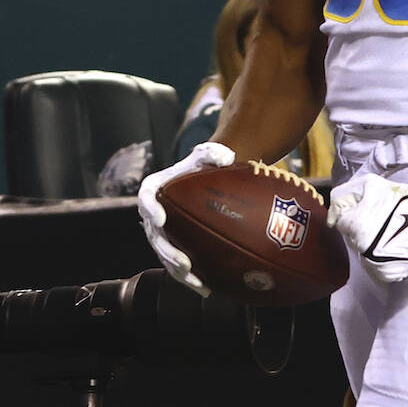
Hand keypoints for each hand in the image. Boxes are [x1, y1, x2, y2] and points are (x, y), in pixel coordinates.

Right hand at [137, 141, 234, 295]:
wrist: (207, 179)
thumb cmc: (205, 165)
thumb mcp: (209, 154)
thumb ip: (214, 153)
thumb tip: (226, 158)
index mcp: (155, 189)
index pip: (147, 198)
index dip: (151, 210)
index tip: (161, 219)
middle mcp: (154, 214)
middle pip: (156, 237)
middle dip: (168, 253)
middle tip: (185, 264)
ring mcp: (162, 234)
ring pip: (166, 257)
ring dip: (179, 273)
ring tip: (196, 283)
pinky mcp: (174, 247)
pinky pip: (178, 266)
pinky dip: (191, 279)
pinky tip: (208, 289)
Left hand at [328, 174, 407, 282]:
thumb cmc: (401, 198)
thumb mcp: (370, 184)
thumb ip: (347, 195)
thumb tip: (335, 211)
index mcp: (356, 225)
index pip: (340, 222)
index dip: (350, 212)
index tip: (362, 208)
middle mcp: (362, 248)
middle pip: (351, 236)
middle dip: (359, 226)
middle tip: (377, 216)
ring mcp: (374, 263)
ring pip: (362, 250)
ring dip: (369, 240)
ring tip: (386, 229)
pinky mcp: (386, 272)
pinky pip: (373, 265)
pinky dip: (378, 255)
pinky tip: (390, 244)